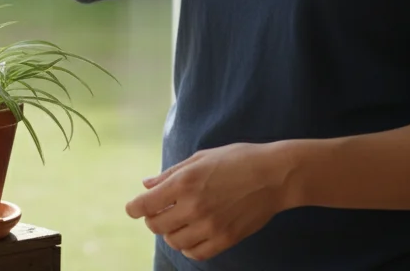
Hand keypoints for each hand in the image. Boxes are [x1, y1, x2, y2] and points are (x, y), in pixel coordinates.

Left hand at [125, 142, 296, 261]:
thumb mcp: (200, 158)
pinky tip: (192, 235)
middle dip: (153, 219)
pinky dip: (188, 247)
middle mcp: (194, 206)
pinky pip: (197, 252)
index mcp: (184, 182)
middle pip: (156, 226)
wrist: (275, 175)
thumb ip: (170, 174)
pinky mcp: (227, 238)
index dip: (133, 208)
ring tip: (179, 222)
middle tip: (160, 212)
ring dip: (171, 233)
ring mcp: (211, 225)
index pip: (144, 205)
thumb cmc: (237, 160)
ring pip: (174, 241)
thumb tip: (146, 185)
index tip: (133, 208)